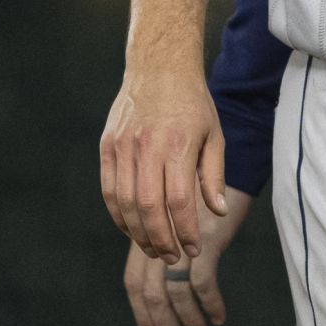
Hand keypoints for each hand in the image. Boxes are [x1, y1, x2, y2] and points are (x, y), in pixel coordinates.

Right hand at [99, 64, 228, 263]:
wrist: (159, 67)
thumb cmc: (193, 104)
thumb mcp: (215, 135)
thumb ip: (213, 176)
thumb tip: (218, 212)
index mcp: (177, 144)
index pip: (178, 201)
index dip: (185, 231)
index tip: (193, 249)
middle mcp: (146, 147)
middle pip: (148, 208)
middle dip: (161, 240)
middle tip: (173, 258)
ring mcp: (122, 147)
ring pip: (124, 203)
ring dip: (138, 233)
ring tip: (155, 249)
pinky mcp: (107, 147)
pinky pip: (109, 191)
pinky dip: (119, 215)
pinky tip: (133, 229)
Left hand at [122, 185, 255, 325]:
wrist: (232, 160)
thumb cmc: (210, 185)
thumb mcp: (183, 212)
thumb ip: (170, 236)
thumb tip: (167, 268)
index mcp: (148, 235)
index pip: (134, 281)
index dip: (140, 311)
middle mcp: (159, 241)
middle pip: (151, 293)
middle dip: (162, 324)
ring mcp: (180, 241)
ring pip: (174, 293)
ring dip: (186, 321)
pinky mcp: (205, 241)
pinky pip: (202, 284)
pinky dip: (209, 304)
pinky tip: (218, 316)